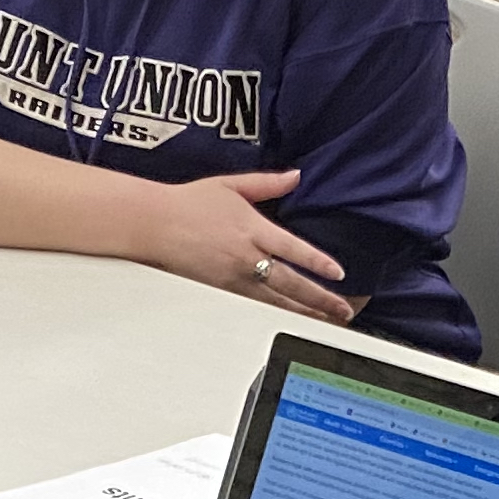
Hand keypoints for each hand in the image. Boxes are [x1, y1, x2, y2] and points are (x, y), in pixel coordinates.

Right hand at [136, 171, 357, 321]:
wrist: (154, 224)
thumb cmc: (189, 203)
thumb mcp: (232, 185)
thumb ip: (268, 183)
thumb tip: (295, 176)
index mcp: (253, 229)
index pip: (295, 250)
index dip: (319, 264)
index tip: (339, 275)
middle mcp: (246, 256)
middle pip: (291, 283)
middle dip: (320, 299)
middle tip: (343, 310)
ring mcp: (233, 278)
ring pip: (275, 301)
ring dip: (302, 312)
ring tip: (325, 321)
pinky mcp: (221, 291)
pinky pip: (255, 306)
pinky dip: (276, 314)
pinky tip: (290, 319)